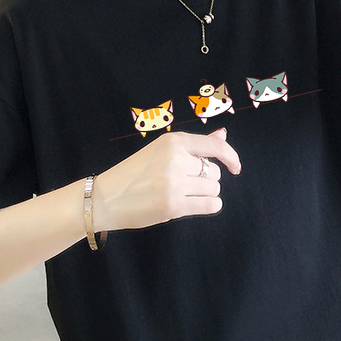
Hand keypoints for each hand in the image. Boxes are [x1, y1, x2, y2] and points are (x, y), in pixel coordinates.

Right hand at [92, 128, 241, 232]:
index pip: (214, 146)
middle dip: (205, 180)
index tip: (235, 168)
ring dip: (205, 195)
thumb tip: (222, 134)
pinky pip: (211, 205)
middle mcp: (175, 159)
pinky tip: (193, 205)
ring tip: (182, 195)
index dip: (231, 157)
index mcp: (172, 141)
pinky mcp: (173, 204)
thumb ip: (195, 145)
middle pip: (213, 172)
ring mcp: (174, 182)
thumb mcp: (161, 152)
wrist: (105, 197)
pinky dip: (208, 206)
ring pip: (213, 189)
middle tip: (182, 185)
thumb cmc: (134, 174)